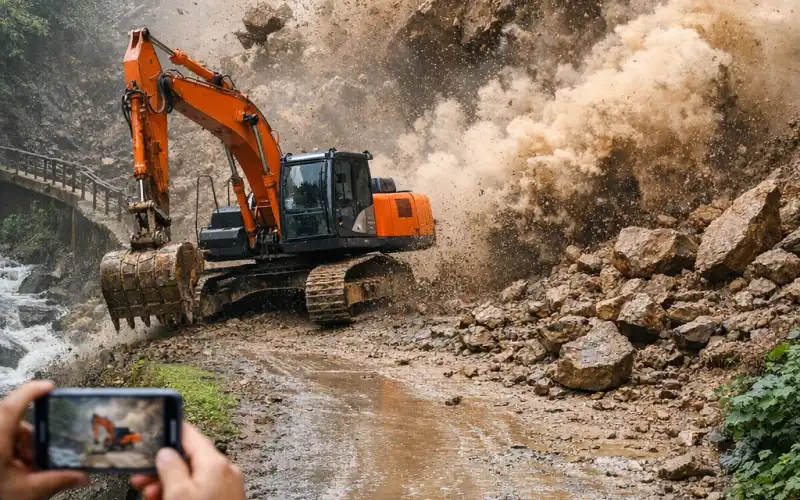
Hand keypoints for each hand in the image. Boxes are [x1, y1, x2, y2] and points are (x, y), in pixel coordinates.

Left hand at [0, 381, 88, 499]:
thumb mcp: (29, 491)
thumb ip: (57, 480)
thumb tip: (81, 476)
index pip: (14, 406)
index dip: (31, 391)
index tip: (48, 386)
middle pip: (11, 419)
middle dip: (29, 432)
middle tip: (38, 449)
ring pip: (5, 432)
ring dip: (19, 445)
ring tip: (26, 467)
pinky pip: (0, 440)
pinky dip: (10, 451)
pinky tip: (15, 469)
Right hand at [131, 423, 244, 499]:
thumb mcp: (178, 495)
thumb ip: (170, 469)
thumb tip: (166, 452)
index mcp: (214, 463)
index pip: (190, 435)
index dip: (170, 433)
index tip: (154, 434)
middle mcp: (224, 471)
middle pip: (189, 459)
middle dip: (163, 468)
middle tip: (141, 478)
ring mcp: (227, 487)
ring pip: (192, 477)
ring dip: (169, 484)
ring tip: (150, 496)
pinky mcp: (224, 499)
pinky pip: (200, 491)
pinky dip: (183, 494)